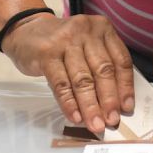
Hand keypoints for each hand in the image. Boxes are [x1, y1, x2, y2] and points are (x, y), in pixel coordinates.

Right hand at [4, 13, 136, 132]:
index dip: (126, 87)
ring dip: (91, 106)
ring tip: (95, 124)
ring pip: (82, 79)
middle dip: (109, 100)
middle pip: (103, 70)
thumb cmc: (63, 44)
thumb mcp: (87, 46)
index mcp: (103, 29)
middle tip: (112, 121)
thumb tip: (114, 103)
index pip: (121, 60)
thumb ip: (101, 66)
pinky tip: (75, 117)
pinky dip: (69, 103)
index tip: (127, 108)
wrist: (26, 31)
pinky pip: (61, 83)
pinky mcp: (46, 54)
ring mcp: (65, 41)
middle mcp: (86, 32)